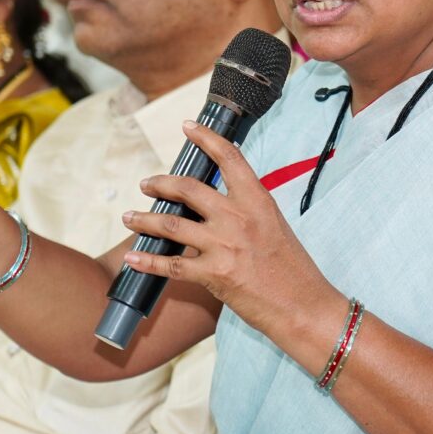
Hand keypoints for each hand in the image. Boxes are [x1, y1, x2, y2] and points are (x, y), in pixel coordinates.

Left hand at [120, 120, 334, 341]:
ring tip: (129, 217)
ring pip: (172, 225)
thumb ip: (248, 210)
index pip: (229, 158)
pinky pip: (172, 265)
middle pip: (188, 188)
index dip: (206, 138)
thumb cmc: (293, 270)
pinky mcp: (214, 275)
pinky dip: (148, 261)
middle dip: (161, 183)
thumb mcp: (275, 226)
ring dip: (144, 219)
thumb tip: (218, 203)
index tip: (188, 127)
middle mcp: (238, 217)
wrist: (303, 306)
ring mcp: (225, 245)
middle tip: (147, 184)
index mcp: (258, 201)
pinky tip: (133, 258)